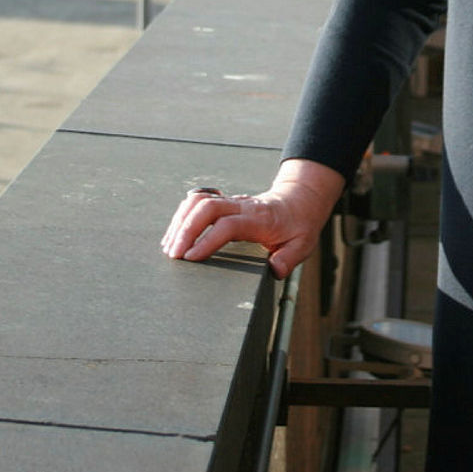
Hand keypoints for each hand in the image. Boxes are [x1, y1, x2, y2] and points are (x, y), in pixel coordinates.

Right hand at [160, 159, 345, 277]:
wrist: (299, 201)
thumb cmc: (299, 226)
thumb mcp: (303, 244)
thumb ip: (289, 258)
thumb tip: (274, 270)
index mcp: (260, 218)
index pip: (228, 225)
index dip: (208, 240)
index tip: (192, 258)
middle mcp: (242, 205)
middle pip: (207, 207)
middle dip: (186, 230)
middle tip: (173, 255)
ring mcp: (231, 201)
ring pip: (199, 201)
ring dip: (180, 222)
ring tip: (169, 247)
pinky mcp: (224, 202)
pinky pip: (198, 201)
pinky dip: (183, 216)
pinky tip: (175, 235)